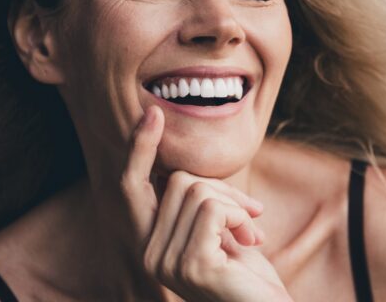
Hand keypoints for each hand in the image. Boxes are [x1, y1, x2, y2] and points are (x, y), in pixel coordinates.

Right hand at [120, 106, 291, 301]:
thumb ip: (199, 203)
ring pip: (198, 190)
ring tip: (250, 234)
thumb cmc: (248, 273)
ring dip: (236, 205)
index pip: (133, 187)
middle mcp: (149, 254)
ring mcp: (166, 262)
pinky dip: (240, 216)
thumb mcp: (219, 230)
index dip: (140, 148)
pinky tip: (252, 241)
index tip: (152, 113)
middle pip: (178, 180)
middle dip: (223, 188)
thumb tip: (187, 169)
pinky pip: (213, 209)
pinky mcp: (192, 264)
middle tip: (252, 213)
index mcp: (150, 244)